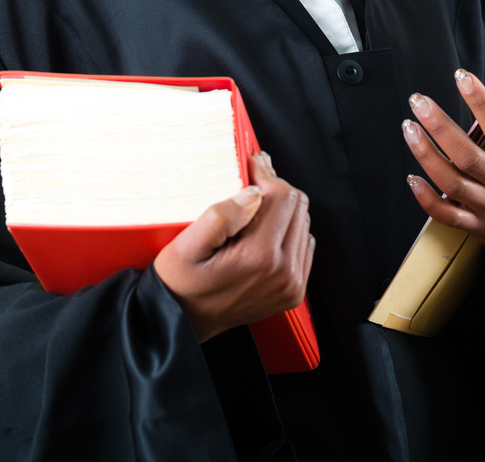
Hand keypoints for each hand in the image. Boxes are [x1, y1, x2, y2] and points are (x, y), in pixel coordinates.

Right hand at [153, 151, 314, 341]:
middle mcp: (283, 272)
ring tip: (255, 206)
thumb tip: (254, 193)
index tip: (253, 164)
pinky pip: (304, 246)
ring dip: (283, 210)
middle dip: (276, 189)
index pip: (283, 197)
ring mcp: (291, 284)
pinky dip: (288, 231)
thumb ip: (221, 216)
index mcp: (259, 257)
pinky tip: (265, 230)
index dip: (267, 175)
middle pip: (298, 207)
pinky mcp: (293, 291)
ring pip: (303, 224)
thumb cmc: (181, 284)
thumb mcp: (186, 245)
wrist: (183, 320)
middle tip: (253, 180)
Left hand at [403, 69, 484, 286]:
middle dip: (440, 126)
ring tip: (408, 127)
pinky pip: (447, 216)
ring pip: (452, 183)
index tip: (461, 76)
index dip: (480, 101)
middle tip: (418, 101)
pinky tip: (411, 178)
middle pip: (468, 155)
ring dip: (426, 156)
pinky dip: (427, 200)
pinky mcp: (476, 226)